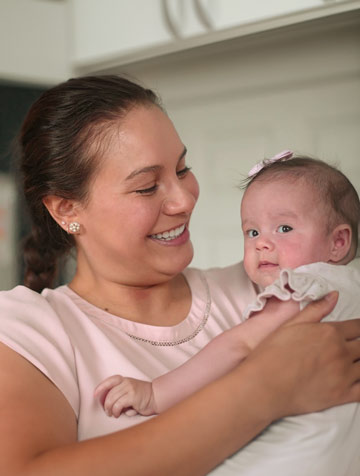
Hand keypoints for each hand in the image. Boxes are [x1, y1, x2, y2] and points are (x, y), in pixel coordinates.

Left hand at [94, 375, 156, 416]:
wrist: (155, 397)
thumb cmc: (141, 396)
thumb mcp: (129, 391)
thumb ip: (119, 394)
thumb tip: (106, 404)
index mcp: (124, 380)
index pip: (109, 381)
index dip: (100, 387)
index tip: (95, 395)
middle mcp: (126, 382)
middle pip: (109, 393)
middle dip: (105, 404)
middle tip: (107, 411)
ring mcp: (130, 388)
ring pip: (112, 399)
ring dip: (110, 409)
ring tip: (113, 414)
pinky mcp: (133, 396)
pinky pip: (118, 405)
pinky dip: (116, 411)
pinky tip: (118, 414)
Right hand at [245, 292, 359, 418]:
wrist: (264, 385)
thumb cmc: (272, 354)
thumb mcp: (291, 325)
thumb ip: (315, 309)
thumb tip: (334, 295)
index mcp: (329, 332)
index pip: (358, 327)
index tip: (357, 332)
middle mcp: (340, 351)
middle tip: (355, 347)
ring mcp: (343, 375)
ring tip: (354, 362)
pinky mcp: (341, 395)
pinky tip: (358, 380)